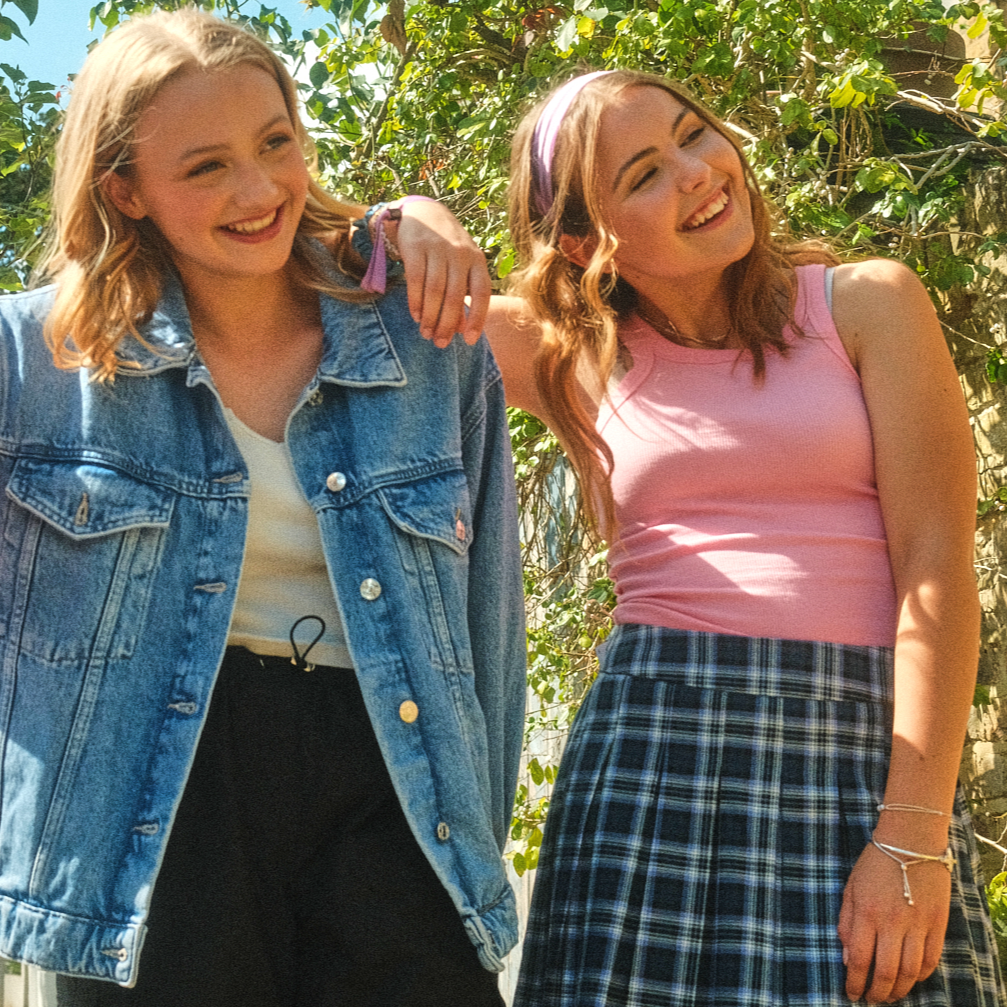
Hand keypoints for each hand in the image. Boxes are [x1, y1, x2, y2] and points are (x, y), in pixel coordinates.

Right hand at [392, 199, 490, 346]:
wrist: (424, 212)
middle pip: (455, 296)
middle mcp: (460, 253)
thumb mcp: (460, 266)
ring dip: (430, 316)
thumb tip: (460, 330)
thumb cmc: (446, 248)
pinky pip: (416, 280)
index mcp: (477, 260)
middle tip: (439, 343)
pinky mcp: (416, 246)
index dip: (477, 318)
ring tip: (426, 333)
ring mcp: (438, 249)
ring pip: (435, 291)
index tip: (469, 340)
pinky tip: (416, 316)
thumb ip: (462, 295)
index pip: (482, 293)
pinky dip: (416, 301)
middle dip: (447, 324)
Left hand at [837, 841, 949, 1002]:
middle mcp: (892, 923)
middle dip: (877, 992)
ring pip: (910, 972)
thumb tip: (847, 958)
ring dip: (900, 989)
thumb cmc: (875, 863)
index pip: (860, 960)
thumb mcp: (851, 888)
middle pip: (886, 972)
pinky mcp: (937, 924)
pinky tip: (911, 978)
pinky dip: (921, 976)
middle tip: (872, 1000)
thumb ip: (847, 923)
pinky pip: (931, 960)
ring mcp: (918, 925)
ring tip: (891, 995)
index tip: (852, 994)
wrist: (910, 842)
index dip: (855, 982)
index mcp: (867, 913)